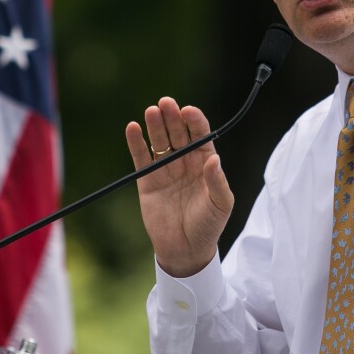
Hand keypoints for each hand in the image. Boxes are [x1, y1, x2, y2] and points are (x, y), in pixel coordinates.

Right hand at [125, 97, 233, 277]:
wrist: (185, 249)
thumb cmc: (208, 226)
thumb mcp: (221, 204)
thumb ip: (217, 182)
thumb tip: (214, 159)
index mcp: (205, 162)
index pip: (200, 134)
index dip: (194, 121)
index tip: (188, 111)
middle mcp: (185, 161)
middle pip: (177, 132)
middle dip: (172, 117)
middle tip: (166, 103)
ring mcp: (165, 169)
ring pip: (159, 141)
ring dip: (155, 125)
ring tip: (151, 111)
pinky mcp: (147, 180)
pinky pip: (141, 157)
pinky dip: (136, 143)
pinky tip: (132, 128)